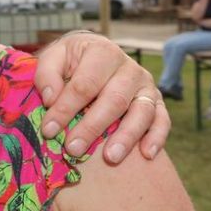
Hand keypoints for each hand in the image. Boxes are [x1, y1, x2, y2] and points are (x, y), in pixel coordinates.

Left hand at [34, 32, 169, 163]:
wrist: (92, 55)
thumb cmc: (70, 61)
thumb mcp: (53, 57)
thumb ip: (47, 74)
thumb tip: (50, 99)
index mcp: (102, 52)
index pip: (84, 84)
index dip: (66, 108)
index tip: (49, 130)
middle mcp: (129, 68)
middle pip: (113, 100)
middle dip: (92, 127)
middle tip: (73, 149)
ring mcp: (145, 85)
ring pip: (142, 111)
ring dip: (126, 136)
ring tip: (110, 158)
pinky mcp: (156, 101)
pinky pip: (162, 119)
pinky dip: (157, 137)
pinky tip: (147, 155)